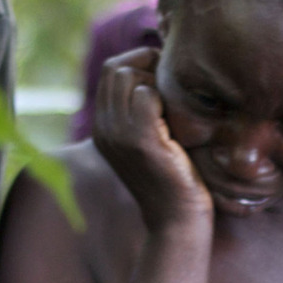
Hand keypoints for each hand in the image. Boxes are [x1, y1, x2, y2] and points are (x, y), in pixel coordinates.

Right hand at [92, 48, 212, 231]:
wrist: (176, 220)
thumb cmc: (174, 177)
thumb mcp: (149, 140)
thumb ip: (143, 110)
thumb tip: (159, 69)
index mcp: (102, 126)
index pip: (111, 70)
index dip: (140, 62)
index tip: (166, 77)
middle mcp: (103, 128)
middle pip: (116, 67)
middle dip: (147, 64)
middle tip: (173, 85)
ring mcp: (119, 134)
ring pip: (126, 75)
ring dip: (156, 78)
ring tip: (175, 101)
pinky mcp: (141, 141)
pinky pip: (145, 95)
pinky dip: (165, 95)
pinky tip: (180, 116)